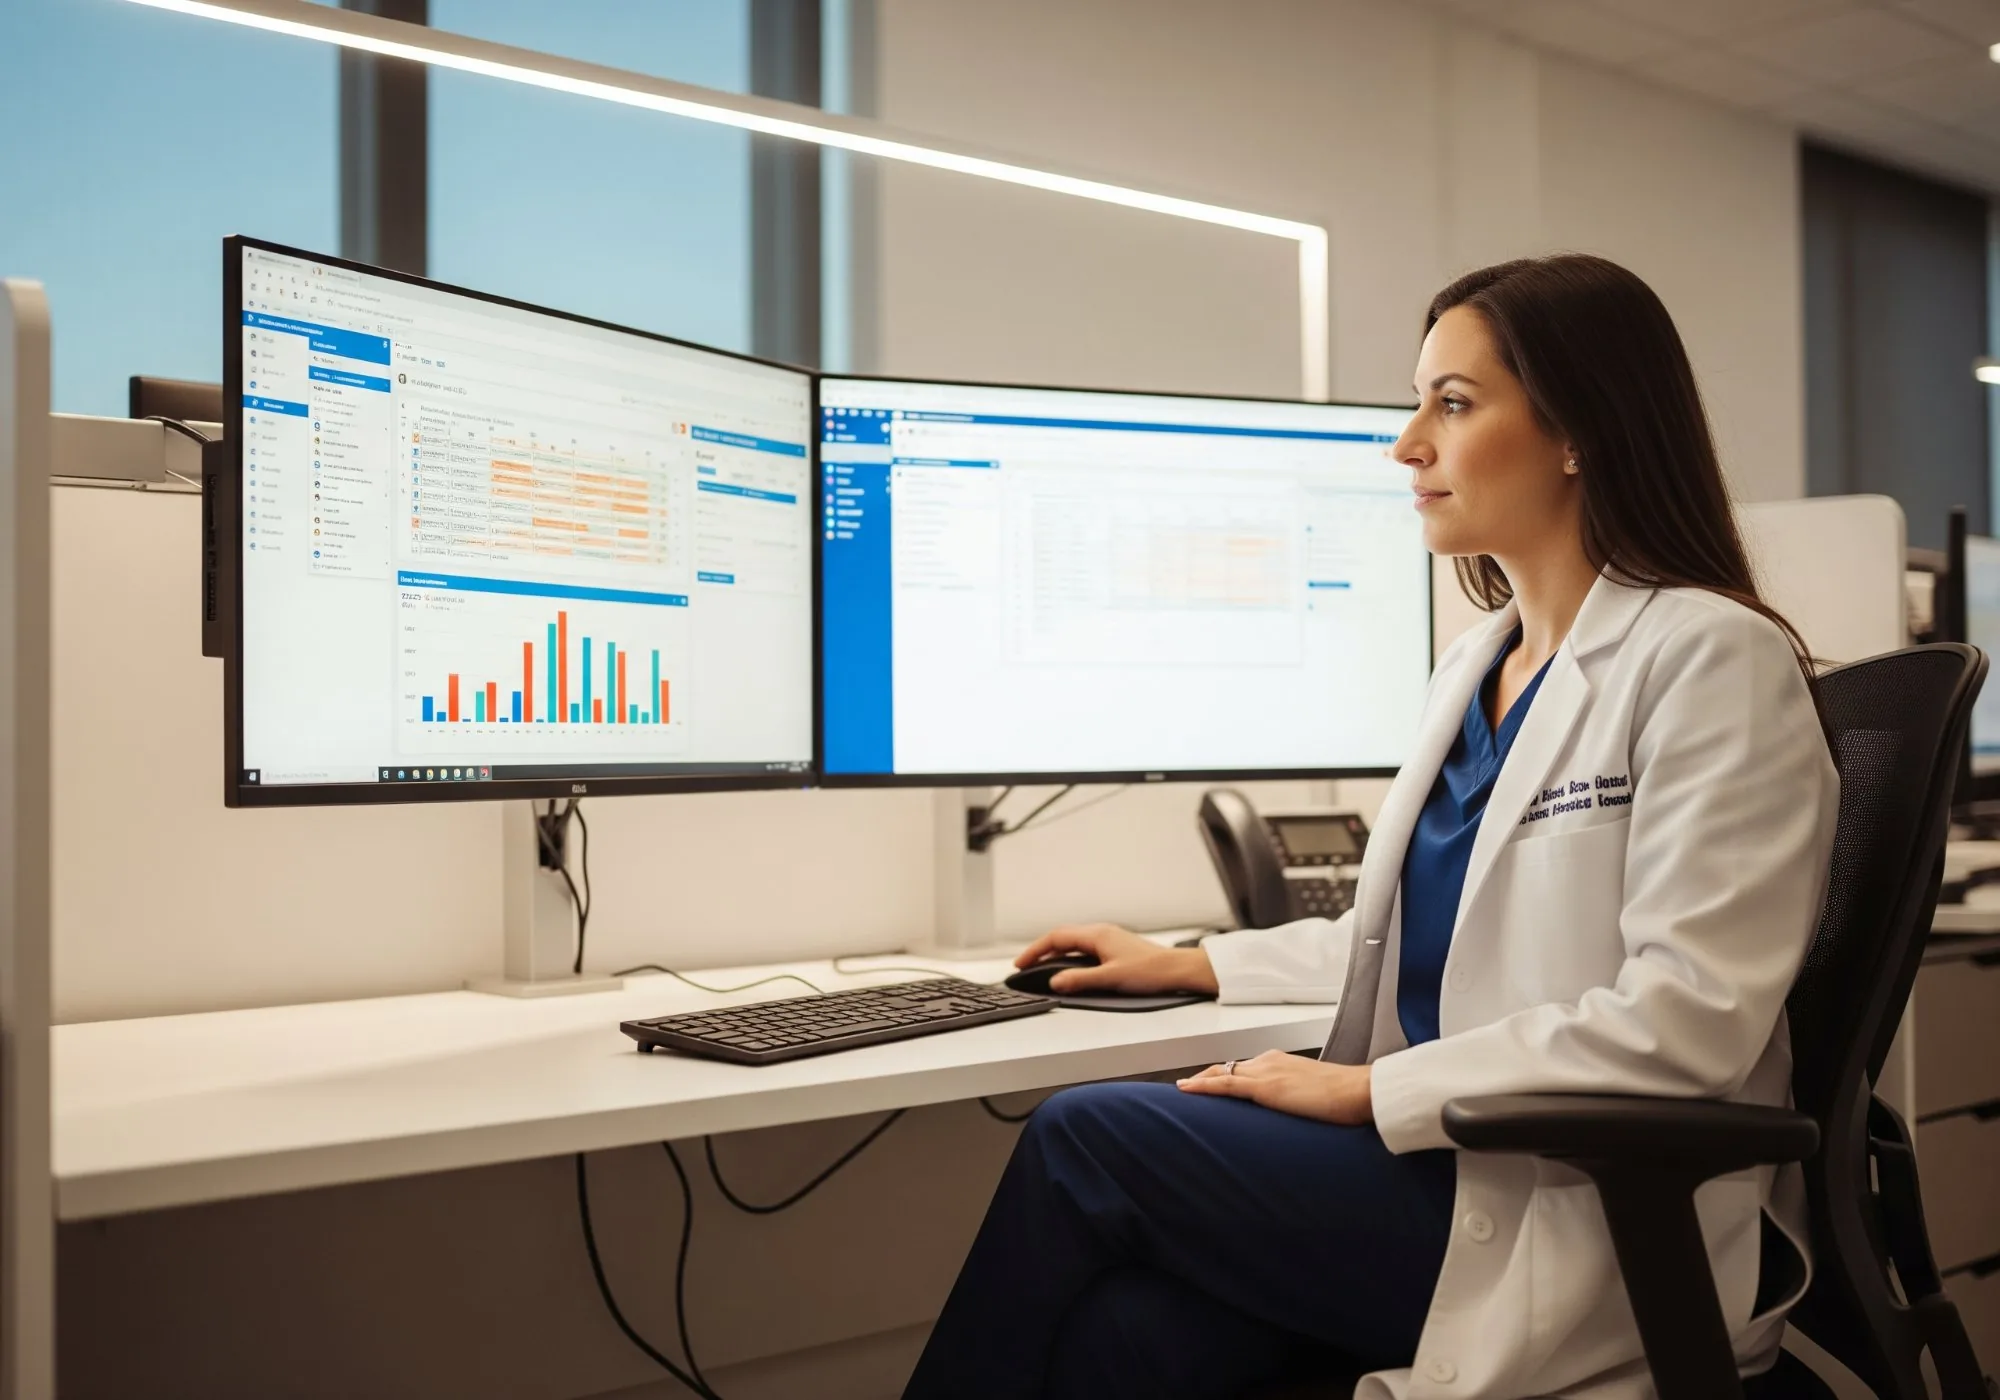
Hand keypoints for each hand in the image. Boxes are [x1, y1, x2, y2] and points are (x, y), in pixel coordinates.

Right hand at [1013, 923, 1218, 996]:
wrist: (1177, 970)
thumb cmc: (1150, 971)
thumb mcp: (1111, 978)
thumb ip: (1080, 980)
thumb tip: (1054, 982)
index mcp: (1097, 935)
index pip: (1056, 938)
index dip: (1035, 950)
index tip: (1020, 964)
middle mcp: (1101, 933)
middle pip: (1062, 937)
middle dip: (1041, 950)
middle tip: (1025, 966)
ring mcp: (1108, 939)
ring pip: (1073, 942)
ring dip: (1055, 953)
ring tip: (1041, 967)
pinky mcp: (1115, 948)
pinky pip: (1084, 948)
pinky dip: (1069, 956)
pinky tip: (1069, 968)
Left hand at [1177, 1051, 1373, 1124]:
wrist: (1358, 1092)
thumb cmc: (1346, 1097)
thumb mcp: (1316, 1094)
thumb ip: (1300, 1099)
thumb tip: (1296, 1113)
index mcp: (1282, 1061)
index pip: (1245, 1067)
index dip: (1225, 1075)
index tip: (1211, 1083)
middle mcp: (1270, 1061)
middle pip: (1228, 1067)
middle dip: (1206, 1077)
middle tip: (1188, 1088)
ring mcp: (1266, 1072)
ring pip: (1221, 1074)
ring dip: (1200, 1082)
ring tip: (1182, 1091)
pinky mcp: (1265, 1087)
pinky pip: (1225, 1084)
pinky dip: (1203, 1087)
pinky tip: (1186, 1090)